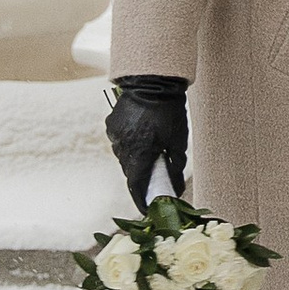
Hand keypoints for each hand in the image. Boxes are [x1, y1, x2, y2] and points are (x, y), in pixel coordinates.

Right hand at [106, 75, 189, 210]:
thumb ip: (176, 166)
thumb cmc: (170, 111)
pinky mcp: (111, 124)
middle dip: (141, 178)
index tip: (145, 208)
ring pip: (123, 156)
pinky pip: (119, 141)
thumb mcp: (178, 141)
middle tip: (153, 179)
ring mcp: (114, 135)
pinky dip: (129, 143)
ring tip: (149, 152)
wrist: (153, 80)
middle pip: (130, 172)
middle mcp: (122, 147)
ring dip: (135, 159)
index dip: (140, 200)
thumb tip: (176, 188)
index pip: (136, 186)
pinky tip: (141, 136)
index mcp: (139, 153)